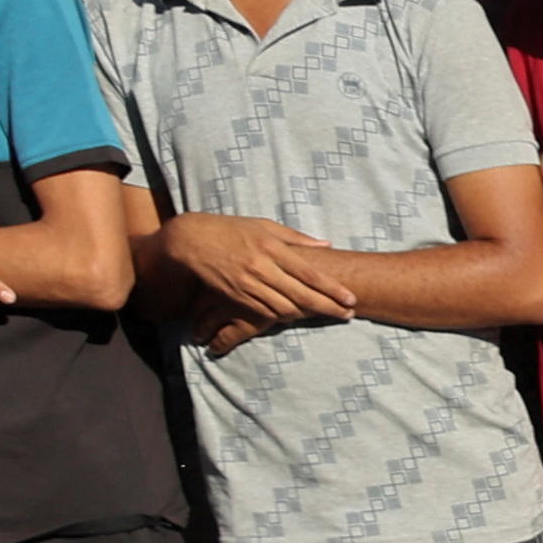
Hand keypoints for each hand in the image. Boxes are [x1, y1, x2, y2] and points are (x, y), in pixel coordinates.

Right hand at [158, 208, 362, 328]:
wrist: (191, 241)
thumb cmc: (230, 229)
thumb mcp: (263, 225)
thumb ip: (296, 238)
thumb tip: (326, 243)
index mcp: (272, 247)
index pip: (310, 273)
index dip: (333, 289)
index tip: (351, 299)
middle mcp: (262, 267)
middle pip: (303, 295)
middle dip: (329, 307)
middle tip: (348, 315)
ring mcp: (249, 284)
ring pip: (286, 308)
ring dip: (309, 315)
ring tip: (328, 315)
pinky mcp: (237, 297)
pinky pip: (265, 313)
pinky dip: (284, 317)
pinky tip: (297, 316)